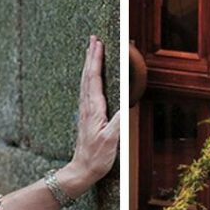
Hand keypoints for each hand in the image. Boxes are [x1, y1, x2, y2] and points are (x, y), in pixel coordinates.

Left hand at [68, 35, 120, 184]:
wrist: (81, 170)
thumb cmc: (97, 157)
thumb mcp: (111, 140)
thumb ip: (118, 122)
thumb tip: (127, 104)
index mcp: (94, 109)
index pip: (94, 79)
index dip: (96, 60)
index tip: (98, 43)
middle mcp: (87, 107)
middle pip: (88, 76)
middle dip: (90, 56)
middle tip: (92, 38)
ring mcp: (85, 111)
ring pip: (85, 82)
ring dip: (88, 65)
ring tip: (90, 51)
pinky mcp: (86, 117)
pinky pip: (86, 91)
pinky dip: (88, 78)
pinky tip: (89, 77)